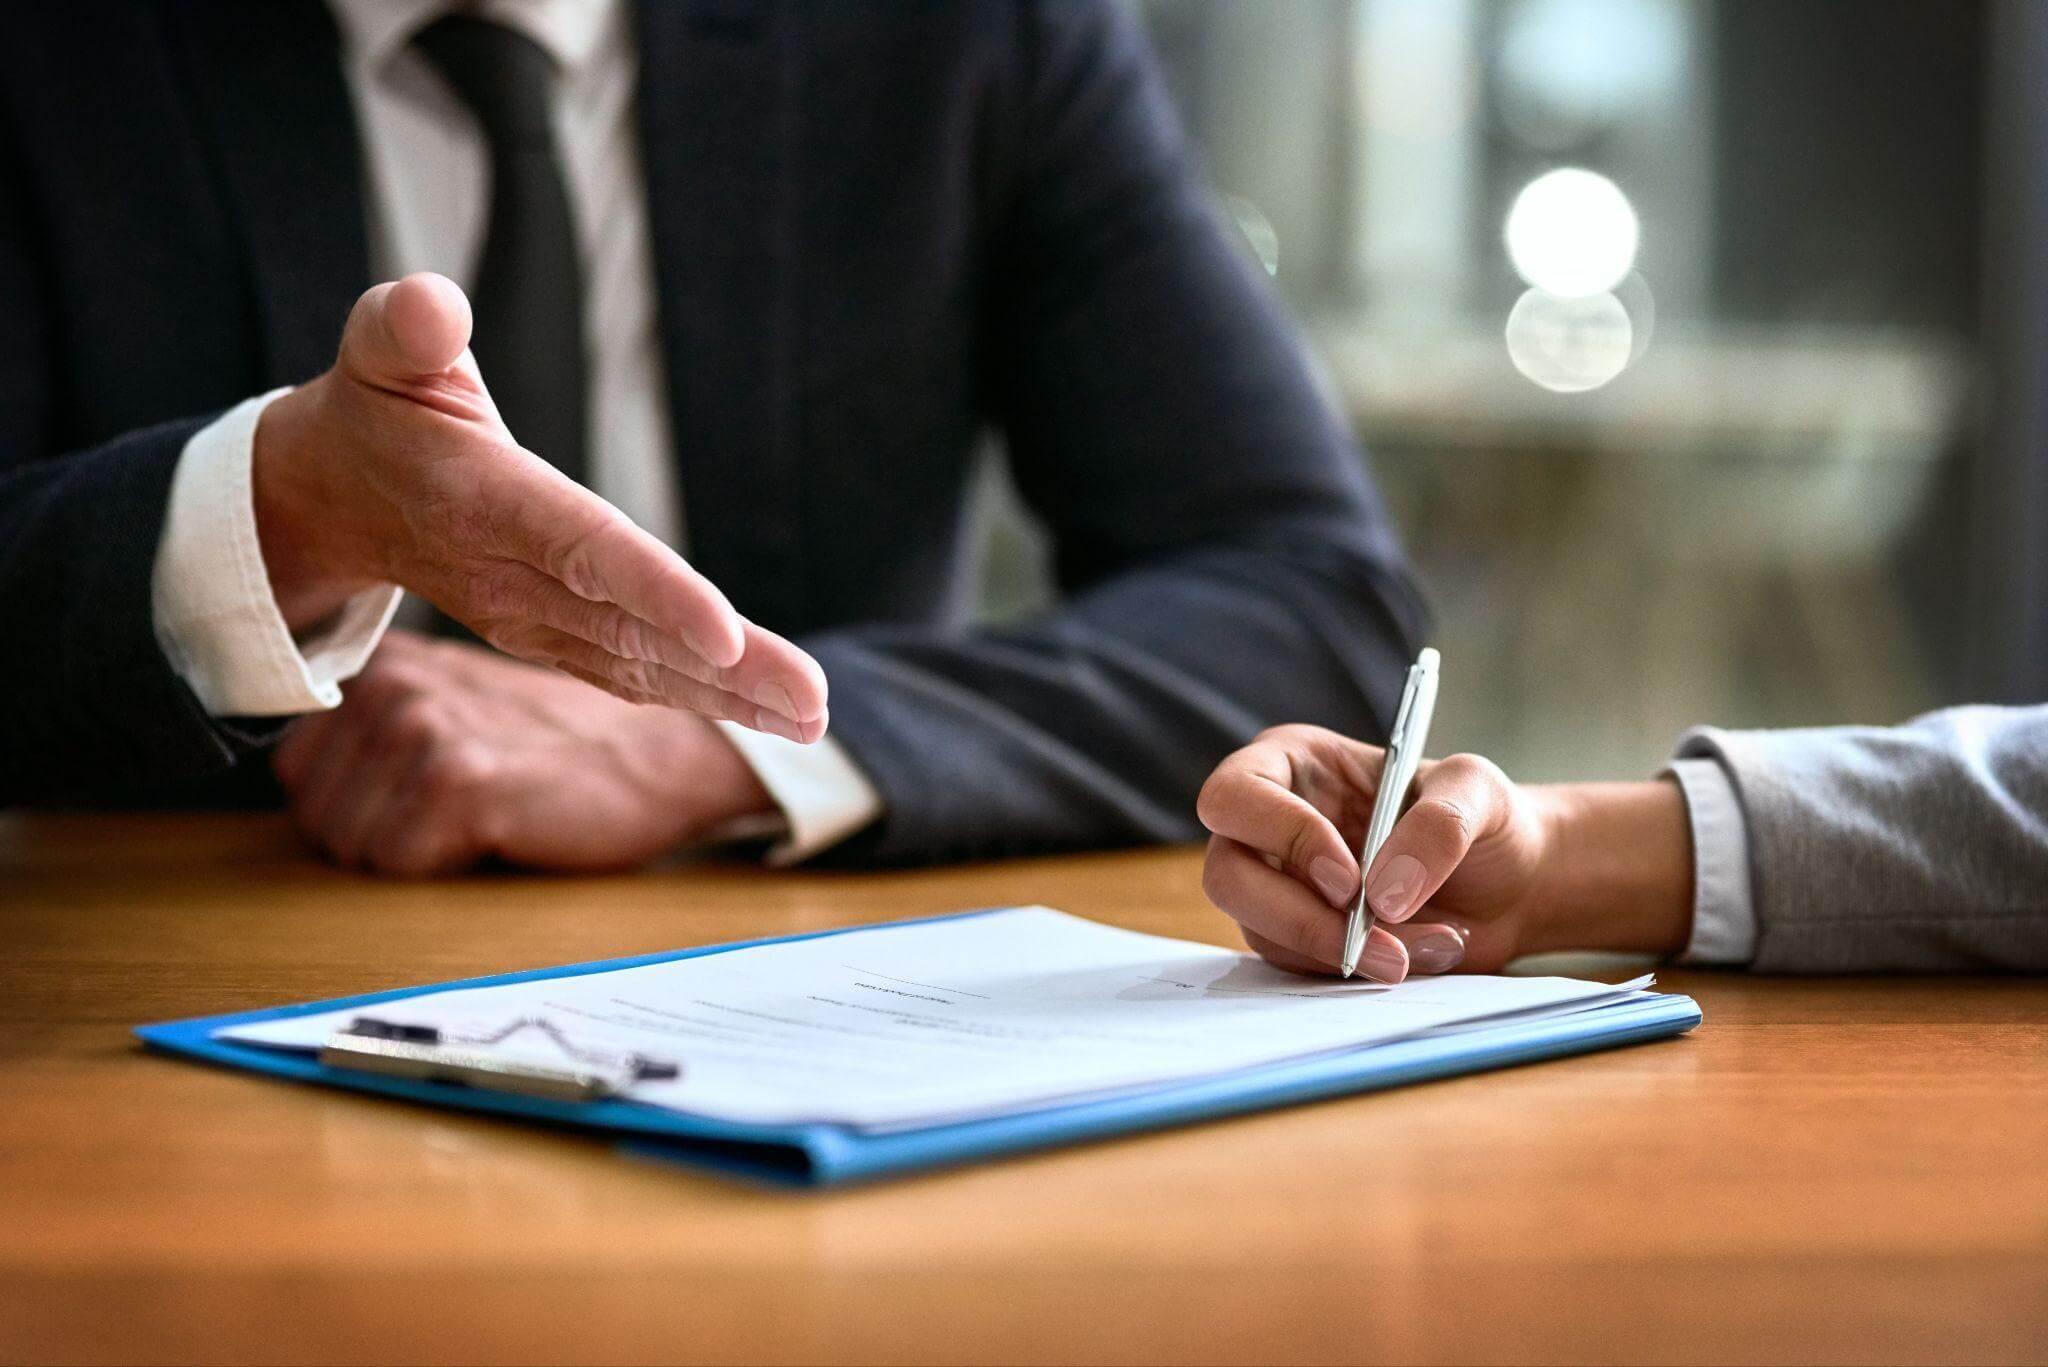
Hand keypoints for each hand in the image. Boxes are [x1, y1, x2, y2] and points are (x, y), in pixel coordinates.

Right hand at [252, 273, 826, 742]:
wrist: (330, 499)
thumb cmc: (374, 410)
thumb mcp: (376, 351)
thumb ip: (406, 326)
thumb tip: (435, 305)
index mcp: (486, 503)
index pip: (583, 549)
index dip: (656, 591)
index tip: (728, 634)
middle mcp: (511, 577)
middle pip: (634, 628)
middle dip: (729, 671)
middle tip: (813, 700)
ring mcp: (530, 619)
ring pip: (642, 665)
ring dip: (731, 697)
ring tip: (811, 717)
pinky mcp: (548, 637)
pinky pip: (629, 675)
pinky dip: (698, 697)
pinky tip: (766, 714)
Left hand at [273, 631, 778, 875]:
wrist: (664, 757)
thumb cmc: (568, 752)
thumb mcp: (463, 713)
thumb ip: (385, 732)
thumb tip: (309, 790)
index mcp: (389, 666)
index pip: (299, 771)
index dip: (358, 811)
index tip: (427, 803)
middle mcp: (396, 684)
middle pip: (317, 815)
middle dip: (380, 841)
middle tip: (461, 819)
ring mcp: (424, 727)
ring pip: (350, 846)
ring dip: (416, 858)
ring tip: (483, 822)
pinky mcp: (459, 779)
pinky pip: (396, 864)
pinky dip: (444, 870)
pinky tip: (500, 833)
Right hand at [1196, 725, 1694, 981]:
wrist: (1511, 885)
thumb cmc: (1484, 819)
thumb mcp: (1478, 793)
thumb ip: (1438, 826)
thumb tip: (1382, 894)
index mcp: (1292, 763)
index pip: (1236, 795)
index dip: (1281, 837)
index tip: (1349, 880)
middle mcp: (1269, 823)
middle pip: (1228, 874)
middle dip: (1302, 916)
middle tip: (1376, 937)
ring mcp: (1278, 885)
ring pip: (1262, 930)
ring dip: (1341, 950)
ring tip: (1423, 946)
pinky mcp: (1297, 937)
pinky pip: (1298, 965)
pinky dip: (1356, 970)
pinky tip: (1414, 955)